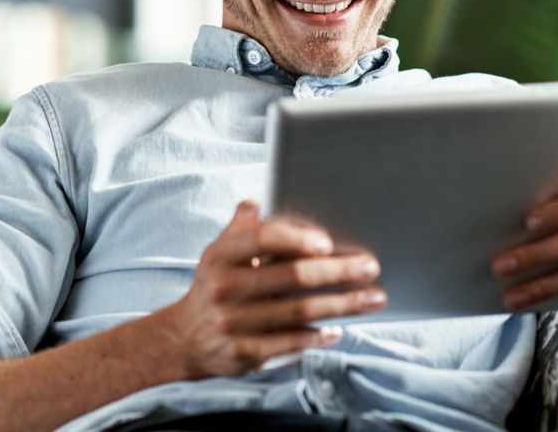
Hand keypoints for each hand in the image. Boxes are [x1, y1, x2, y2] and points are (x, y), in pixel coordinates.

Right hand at [159, 200, 383, 378]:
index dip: (295, 239)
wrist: (184, 337)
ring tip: (373, 297)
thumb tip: (255, 203)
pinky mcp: (245, 353)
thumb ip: (242, 228)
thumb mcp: (219, 252)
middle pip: (290, 277)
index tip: (327, 242)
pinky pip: (289, 343)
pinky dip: (317, 336)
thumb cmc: (214, 286)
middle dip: (336, 271)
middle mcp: (226, 288)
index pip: (261, 240)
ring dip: (341, 304)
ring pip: (298, 311)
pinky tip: (339, 329)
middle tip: (369, 267)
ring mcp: (234, 323)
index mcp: (221, 256)